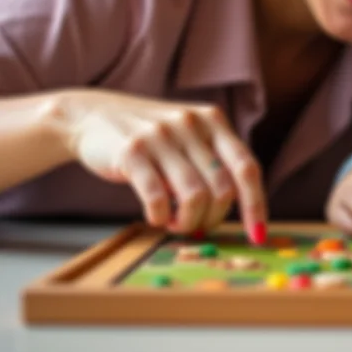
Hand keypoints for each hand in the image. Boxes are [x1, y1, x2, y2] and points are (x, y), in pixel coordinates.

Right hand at [54, 89, 266, 240]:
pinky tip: (156, 217)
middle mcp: (191, 124)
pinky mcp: (132, 151)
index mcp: (213, 120)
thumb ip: (214, 161)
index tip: (258, 236)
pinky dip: (160, 218)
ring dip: (188, 222)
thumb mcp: (190, 135)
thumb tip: (241, 211)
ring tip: (175, 224)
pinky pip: (158, 198)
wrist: (92, 115)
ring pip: (195, 196)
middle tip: (197, 226)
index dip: (255, 205)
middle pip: (223, 188)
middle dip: (213, 218)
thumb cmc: (151, 137)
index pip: (247, 167)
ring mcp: (161, 136)